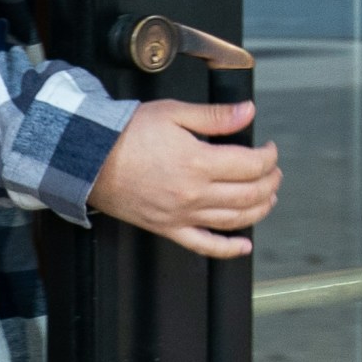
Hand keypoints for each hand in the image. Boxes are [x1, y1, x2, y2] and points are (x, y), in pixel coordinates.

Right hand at [87, 99, 281, 257]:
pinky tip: (243, 246)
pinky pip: (203, 244)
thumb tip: (249, 112)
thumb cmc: (126, 134)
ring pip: (233, 220)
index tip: (270, 149)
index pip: (252, 165)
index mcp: (199, 162)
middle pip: (249, 194)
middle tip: (274, 172)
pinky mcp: (167, 228)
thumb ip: (215, 116)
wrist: (88, 160)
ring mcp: (181, 215)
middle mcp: (194, 193)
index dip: (269, 157)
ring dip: (259, 210)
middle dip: (270, 182)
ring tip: (269, 198)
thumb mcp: (174, 113)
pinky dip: (227, 249)